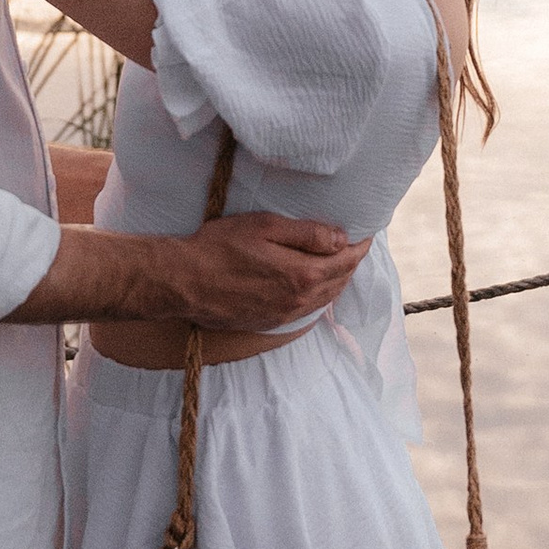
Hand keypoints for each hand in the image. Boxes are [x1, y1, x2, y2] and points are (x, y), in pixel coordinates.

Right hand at [173, 208, 370, 332]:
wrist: (182, 282)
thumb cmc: (219, 247)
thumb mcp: (265, 226)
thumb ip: (307, 233)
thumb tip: (341, 238)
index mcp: (303, 275)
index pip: (346, 261)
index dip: (359, 246)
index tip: (366, 234)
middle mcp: (299, 301)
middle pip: (339, 281)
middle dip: (350, 262)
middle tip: (355, 246)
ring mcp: (284, 315)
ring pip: (325, 299)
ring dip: (336, 280)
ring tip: (338, 263)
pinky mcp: (270, 322)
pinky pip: (306, 309)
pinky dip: (318, 295)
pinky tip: (312, 284)